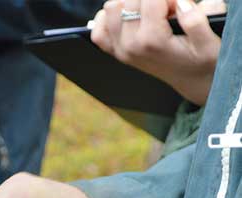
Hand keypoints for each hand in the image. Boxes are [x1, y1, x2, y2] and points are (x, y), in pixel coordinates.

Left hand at [90, 0, 224, 105]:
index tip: (178, 5)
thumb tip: (180, 3)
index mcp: (152, 41)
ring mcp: (119, 49)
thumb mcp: (209, 42)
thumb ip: (197, 20)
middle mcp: (130, 45)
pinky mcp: (115, 51)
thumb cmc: (202, 59)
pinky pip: (98, 30)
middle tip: (169, 9)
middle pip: (130, 0)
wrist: (191, 79)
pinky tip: (127, 15)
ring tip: (153, 12)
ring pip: (112, 8)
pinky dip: (109, 17)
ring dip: (132, 2)